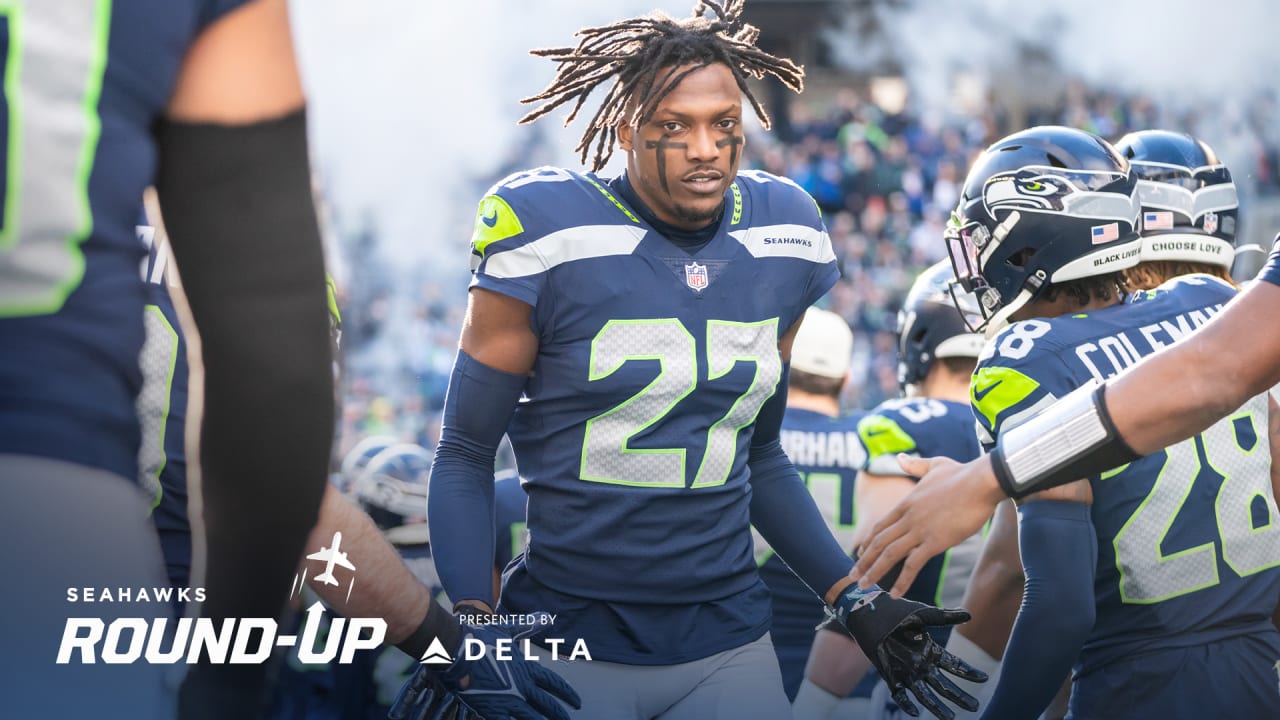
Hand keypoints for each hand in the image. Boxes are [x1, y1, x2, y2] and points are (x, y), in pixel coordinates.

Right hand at [390, 614, 580, 719]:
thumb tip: (547, 617)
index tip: (577, 702)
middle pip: (547, 705)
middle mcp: (521, 687)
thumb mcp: (507, 629)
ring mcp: (508, 701)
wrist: (456, 650)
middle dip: (559, 714)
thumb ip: (527, 626)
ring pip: (532, 719)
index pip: (553, 683)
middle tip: (569, 719)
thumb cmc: (479, 638)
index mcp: (525, 668)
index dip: (567, 693)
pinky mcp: (492, 711)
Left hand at [832, 588, 986, 719]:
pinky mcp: (890, 675)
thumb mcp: (923, 615)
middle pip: (944, 685)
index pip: (954, 665)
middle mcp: (922, 665)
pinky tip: (914, 713)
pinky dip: (906, 704)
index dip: (968, 672)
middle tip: (974, 706)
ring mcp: (906, 672)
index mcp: (931, 651)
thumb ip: (945, 617)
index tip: (984, 678)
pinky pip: (899, 694)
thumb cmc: (897, 612)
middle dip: (959, 696)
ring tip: (951, 718)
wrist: (869, 613)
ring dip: (937, 707)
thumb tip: (969, 614)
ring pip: (925, 694)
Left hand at [853, 454, 1003, 595]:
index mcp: (906, 503)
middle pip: (879, 542)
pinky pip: (913, 565)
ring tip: (863, 586)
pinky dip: (902, 581)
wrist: (981, 482)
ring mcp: (919, 530)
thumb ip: (914, 465)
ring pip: (889, 554)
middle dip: (864, 561)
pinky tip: (895, 594)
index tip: (860, 554)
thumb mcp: (934, 465)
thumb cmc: (962, 474)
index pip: (881, 526)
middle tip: (853, 576)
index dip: (869, 542)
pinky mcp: (934, 542)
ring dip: (874, 572)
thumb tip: (900, 457)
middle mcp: (908, 518)